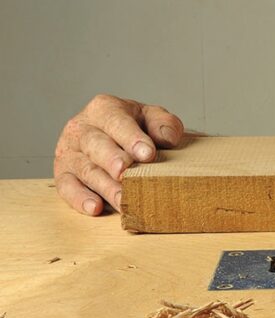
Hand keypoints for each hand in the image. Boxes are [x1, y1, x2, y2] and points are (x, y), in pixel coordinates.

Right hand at [54, 94, 183, 215]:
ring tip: (123, 200)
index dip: (132, 138)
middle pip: (95, 145)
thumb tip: (168, 138)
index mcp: (103, 109)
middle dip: (112, 160)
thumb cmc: (137, 128)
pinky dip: (79, 198)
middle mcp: (81, 128)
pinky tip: (95, 208)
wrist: (118, 139)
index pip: (116, 122)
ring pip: (85, 169)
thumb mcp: (153, 119)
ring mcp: (69, 152)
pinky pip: (66, 187)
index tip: (148, 154)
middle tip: (126, 174)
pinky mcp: (62, 174)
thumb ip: (164, 123)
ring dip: (104, 186)